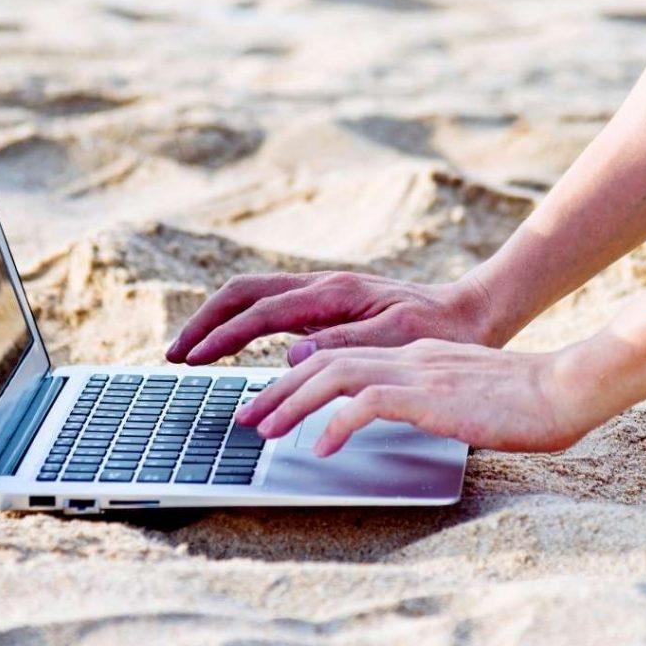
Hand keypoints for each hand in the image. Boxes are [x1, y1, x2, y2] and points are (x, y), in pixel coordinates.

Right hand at [165, 270, 496, 366]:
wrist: (471, 310)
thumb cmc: (440, 328)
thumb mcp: (400, 341)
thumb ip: (345, 346)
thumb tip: (291, 356)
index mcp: (331, 293)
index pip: (259, 313)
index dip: (222, 337)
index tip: (192, 359)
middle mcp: (318, 286)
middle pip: (241, 293)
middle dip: (204, 322)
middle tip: (175, 353)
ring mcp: (319, 292)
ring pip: (250, 297)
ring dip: (216, 321)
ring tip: (190, 351)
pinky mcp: (324, 304)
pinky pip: (268, 308)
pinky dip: (239, 324)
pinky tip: (230, 345)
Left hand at [234, 338, 593, 454]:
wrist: (562, 388)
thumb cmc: (518, 401)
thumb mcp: (453, 394)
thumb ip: (417, 398)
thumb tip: (383, 417)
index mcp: (406, 356)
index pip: (336, 358)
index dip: (295, 379)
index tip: (268, 403)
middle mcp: (401, 358)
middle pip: (321, 362)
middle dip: (277, 390)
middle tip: (245, 419)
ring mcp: (413, 373)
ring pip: (334, 376)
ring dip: (292, 404)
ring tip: (265, 432)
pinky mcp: (429, 396)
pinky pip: (370, 404)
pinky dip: (338, 423)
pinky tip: (320, 448)